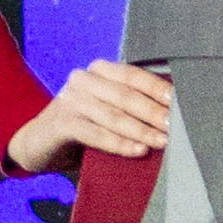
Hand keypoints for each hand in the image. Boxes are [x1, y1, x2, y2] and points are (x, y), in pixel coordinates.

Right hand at [7, 61, 172, 176]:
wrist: (37, 144)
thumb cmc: (84, 128)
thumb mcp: (108, 113)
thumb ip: (131, 108)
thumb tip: (173, 118)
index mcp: (100, 71)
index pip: (135, 76)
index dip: (159, 89)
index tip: (185, 103)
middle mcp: (84, 79)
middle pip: (127, 95)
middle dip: (155, 113)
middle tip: (178, 128)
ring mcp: (70, 99)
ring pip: (113, 115)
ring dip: (142, 131)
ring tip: (165, 142)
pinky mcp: (61, 122)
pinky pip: (95, 133)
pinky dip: (119, 143)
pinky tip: (139, 151)